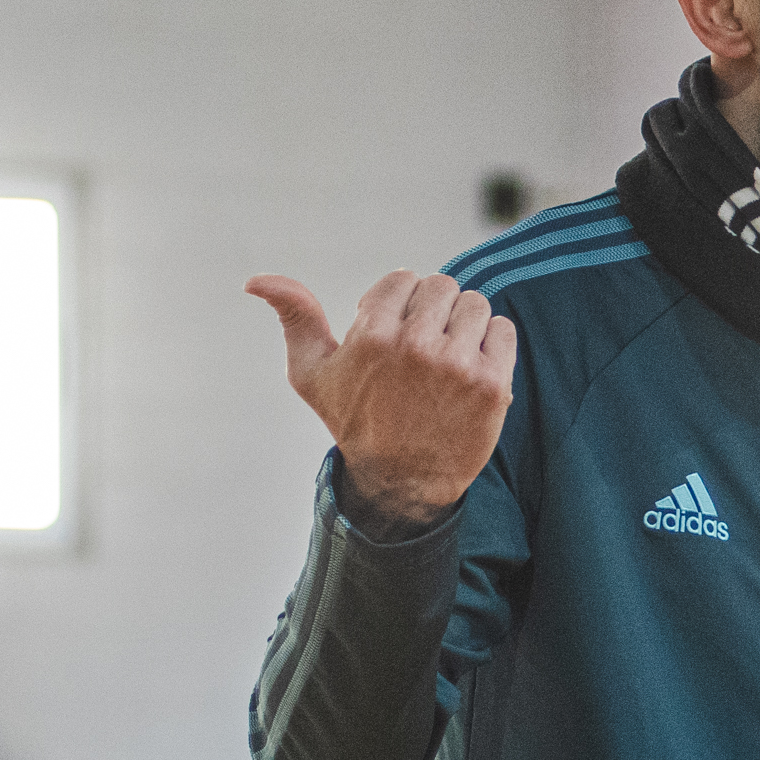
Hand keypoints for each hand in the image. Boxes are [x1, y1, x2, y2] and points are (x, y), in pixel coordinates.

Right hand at [246, 270, 516, 533]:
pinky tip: (474, 365)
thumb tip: (255, 281)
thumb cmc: (354, 421)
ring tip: (450, 354)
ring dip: (465, 323)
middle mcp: (415, 345)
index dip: (401, 302)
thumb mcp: (312, 373)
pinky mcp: (491, 383)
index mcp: (371, 334)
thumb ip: (295, 318)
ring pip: (475, 304)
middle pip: (442, 287)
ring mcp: (457, 365)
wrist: (401, 481)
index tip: (396, 330)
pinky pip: (504, 330)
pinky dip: (493, 342)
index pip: (404, 278)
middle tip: (426, 344)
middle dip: (433, 310)